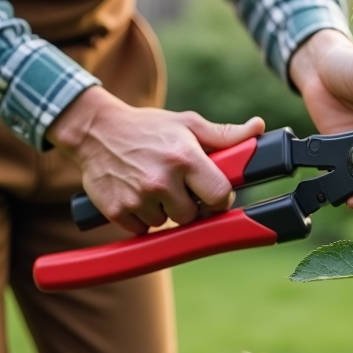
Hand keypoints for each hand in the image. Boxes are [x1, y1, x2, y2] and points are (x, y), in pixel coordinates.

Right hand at [48, 87, 265, 234]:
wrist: (95, 131)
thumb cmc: (146, 127)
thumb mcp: (186, 124)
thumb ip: (224, 134)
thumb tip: (258, 129)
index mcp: (184, 158)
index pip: (219, 196)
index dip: (218, 198)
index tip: (211, 193)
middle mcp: (161, 179)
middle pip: (191, 215)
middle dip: (188, 204)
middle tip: (177, 185)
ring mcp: (137, 197)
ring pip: (166, 223)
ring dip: (163, 211)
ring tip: (153, 185)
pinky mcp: (117, 210)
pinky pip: (142, 229)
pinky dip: (141, 217)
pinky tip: (137, 195)